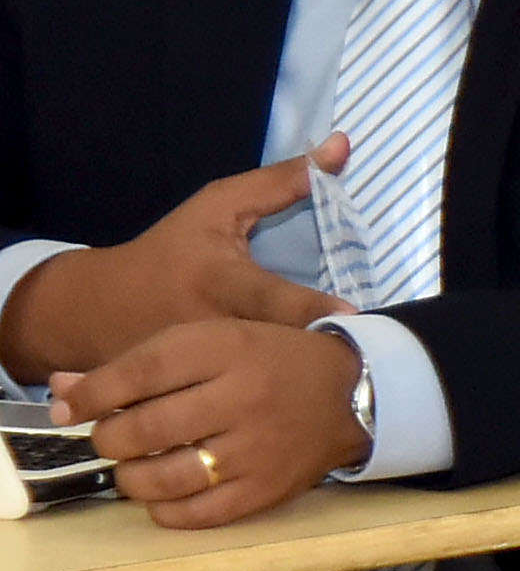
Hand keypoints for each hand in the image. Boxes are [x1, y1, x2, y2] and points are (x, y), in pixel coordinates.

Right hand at [0, 141, 349, 383]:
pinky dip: (268, 414)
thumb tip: (343, 146)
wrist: (95, 310)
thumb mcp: (218, 208)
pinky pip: (234, 410)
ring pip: (253, 389)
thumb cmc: (170, 252)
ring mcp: (197, 375)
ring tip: (353, 395)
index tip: (352, 317)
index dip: (310, 308)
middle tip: (373, 367)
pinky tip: (312, 424)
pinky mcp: (188, 403)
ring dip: (298, 394)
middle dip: (317, 358)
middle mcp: (210, 331)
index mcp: (219, 282)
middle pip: (272, 349)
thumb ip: (283, 181)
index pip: (272, 297)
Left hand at [54, 319, 374, 523]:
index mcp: (227, 348)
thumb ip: (138, 364)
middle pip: (143, 429)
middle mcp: (243, 397)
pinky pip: (198, 513)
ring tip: (132, 469)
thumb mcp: (211, 341)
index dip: (90, 394)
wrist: (356, 391)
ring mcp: (258, 447)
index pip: (139, 372)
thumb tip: (63, 390)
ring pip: (164, 477)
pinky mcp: (269, 488)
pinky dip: (165, 509)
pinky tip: (162, 495)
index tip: (69, 407)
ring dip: (130, 478)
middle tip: (111, 439)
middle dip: (108, 439)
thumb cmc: (268, 361)